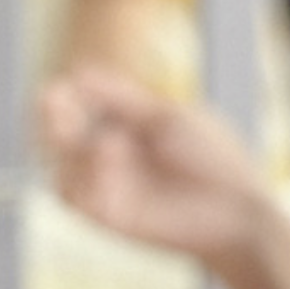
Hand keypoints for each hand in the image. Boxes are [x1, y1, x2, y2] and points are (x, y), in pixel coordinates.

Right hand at [39, 69, 272, 267]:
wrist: (237, 209)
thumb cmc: (212, 159)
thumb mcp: (166, 119)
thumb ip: (122, 99)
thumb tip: (77, 71)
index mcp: (121, 129)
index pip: (76, 111)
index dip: (61, 98)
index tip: (61, 85)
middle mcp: (108, 160)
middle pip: (59, 139)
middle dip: (52, 119)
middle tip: (54, 101)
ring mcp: (107, 189)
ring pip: (61, 168)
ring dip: (73, 148)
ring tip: (111, 139)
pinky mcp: (109, 217)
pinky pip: (76, 197)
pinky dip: (88, 176)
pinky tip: (111, 157)